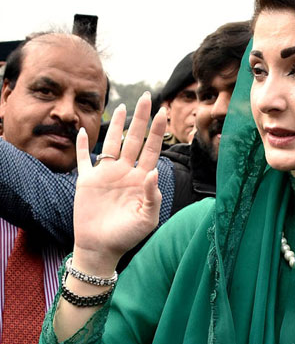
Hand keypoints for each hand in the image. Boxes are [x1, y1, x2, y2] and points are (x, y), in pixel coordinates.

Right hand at [72, 92, 166, 273]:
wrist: (101, 248)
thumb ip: (152, 197)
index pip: (151, 148)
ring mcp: (106, 174)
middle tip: (147, 96)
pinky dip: (83, 145)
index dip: (156, 131)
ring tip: (122, 106)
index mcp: (141, 178)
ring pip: (112, 143)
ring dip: (116, 125)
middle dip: (141, 118)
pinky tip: (84, 131)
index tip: (163, 111)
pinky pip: (84, 159)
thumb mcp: (147, 219)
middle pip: (134, 138)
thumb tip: (153, 172)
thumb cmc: (128, 236)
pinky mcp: (87, 180)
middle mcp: (125, 172)